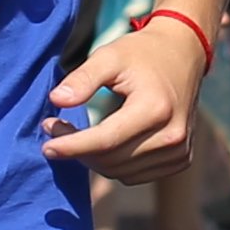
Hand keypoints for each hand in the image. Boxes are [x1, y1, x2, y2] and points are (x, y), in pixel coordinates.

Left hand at [43, 7, 208, 170]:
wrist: (183, 54)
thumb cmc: (141, 53)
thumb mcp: (109, 56)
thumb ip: (82, 78)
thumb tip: (56, 100)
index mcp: (155, 109)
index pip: (105, 141)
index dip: (72, 146)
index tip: (46, 146)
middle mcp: (172, 135)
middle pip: (111, 160)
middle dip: (77, 150)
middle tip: (55, 129)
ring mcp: (179, 151)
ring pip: (120, 173)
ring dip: (93, 160)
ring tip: (76, 135)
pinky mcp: (180, 159)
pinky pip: (135, 175)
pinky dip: (114, 165)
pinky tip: (104, 143)